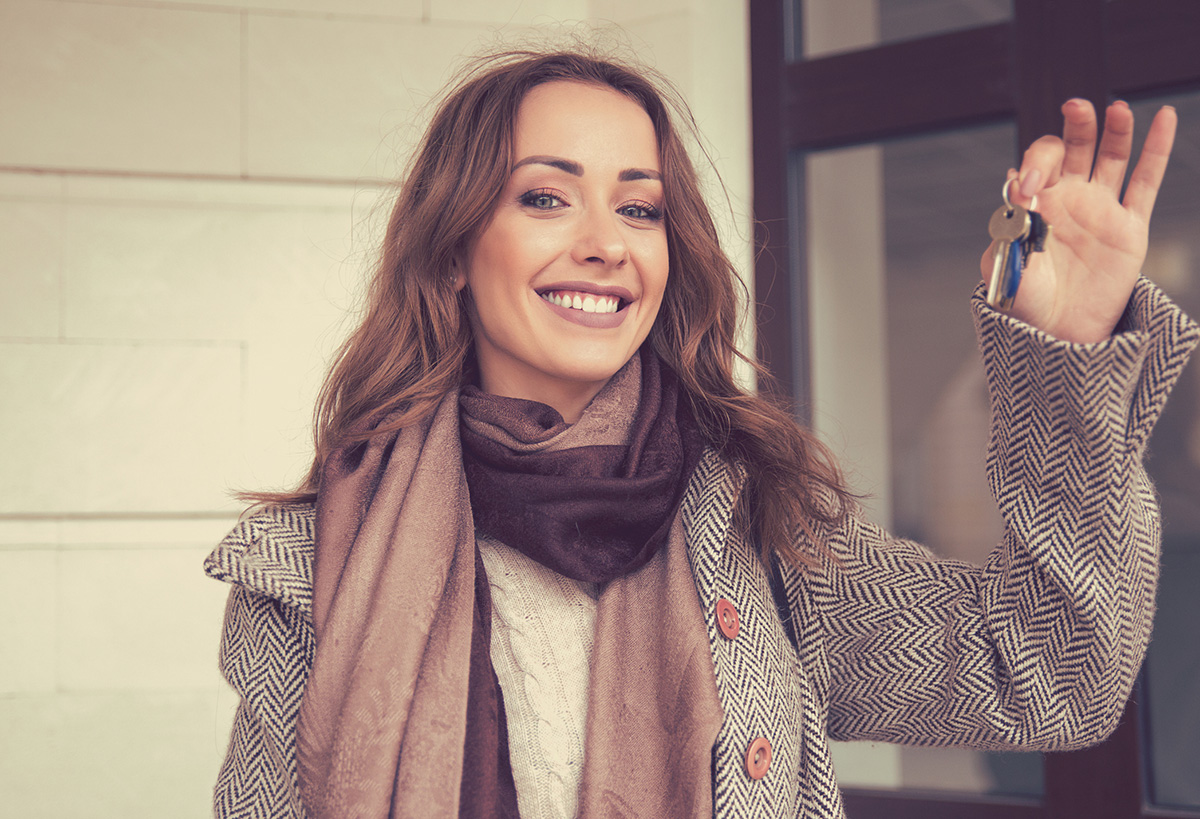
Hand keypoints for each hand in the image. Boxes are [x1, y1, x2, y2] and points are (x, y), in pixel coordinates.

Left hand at [980, 99, 1177, 342]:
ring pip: (1111, 157)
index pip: (1036, 165)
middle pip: (1073, 149)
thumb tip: (1014, 181)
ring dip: (1113, 130)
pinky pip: (1146, 182)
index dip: (1034, 165)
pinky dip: (1155, 148)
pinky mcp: (1129, 227)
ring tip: (1114, 109)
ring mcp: (1099, 210)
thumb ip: (1009, 224)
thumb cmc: (1023, 300)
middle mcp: (1067, 199)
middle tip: (1074, 107)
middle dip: (1074, 127)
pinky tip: (1163, 116)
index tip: (1027, 185)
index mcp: (1033, 204)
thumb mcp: (1005, 261)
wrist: (1055, 333)